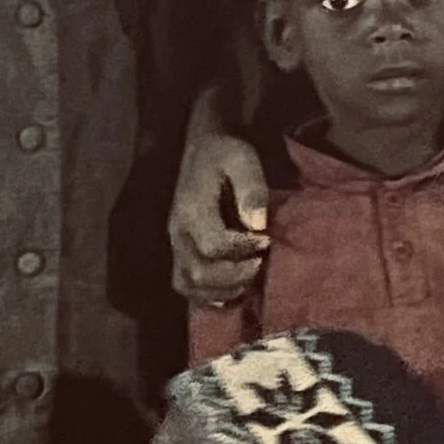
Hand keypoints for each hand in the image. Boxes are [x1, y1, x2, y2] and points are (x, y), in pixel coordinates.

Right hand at [172, 128, 271, 306]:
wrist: (202, 149)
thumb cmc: (225, 153)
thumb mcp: (243, 158)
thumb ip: (251, 188)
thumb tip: (258, 224)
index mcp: (192, 209)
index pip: (214, 245)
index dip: (243, 249)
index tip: (267, 240)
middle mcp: (179, 232)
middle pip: (198, 272)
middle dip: (234, 276)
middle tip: (260, 263)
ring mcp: (177, 244)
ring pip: (188, 285)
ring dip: (222, 290)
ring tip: (249, 278)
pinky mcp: (180, 251)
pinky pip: (185, 285)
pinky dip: (209, 295)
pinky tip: (234, 287)